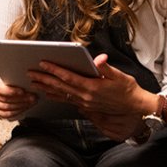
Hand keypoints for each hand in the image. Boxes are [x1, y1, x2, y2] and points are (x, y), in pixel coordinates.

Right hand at [0, 76, 36, 119]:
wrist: (6, 87)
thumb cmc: (11, 81)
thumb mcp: (14, 77)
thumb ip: (18, 78)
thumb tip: (29, 80)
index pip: (1, 89)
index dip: (12, 91)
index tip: (23, 91)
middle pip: (5, 99)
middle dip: (21, 99)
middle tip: (32, 97)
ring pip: (6, 107)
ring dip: (21, 106)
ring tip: (31, 103)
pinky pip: (6, 114)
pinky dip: (16, 112)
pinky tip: (25, 108)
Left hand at [27, 54, 154, 140]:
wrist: (135, 107)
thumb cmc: (128, 89)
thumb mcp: (120, 76)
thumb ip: (106, 68)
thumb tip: (99, 59)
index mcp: (92, 87)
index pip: (69, 77)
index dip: (54, 70)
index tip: (43, 63)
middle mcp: (86, 97)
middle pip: (61, 87)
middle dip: (44, 79)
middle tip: (30, 73)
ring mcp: (85, 103)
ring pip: (61, 95)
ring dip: (46, 89)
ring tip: (33, 83)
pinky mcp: (86, 106)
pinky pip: (67, 101)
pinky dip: (56, 96)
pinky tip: (48, 94)